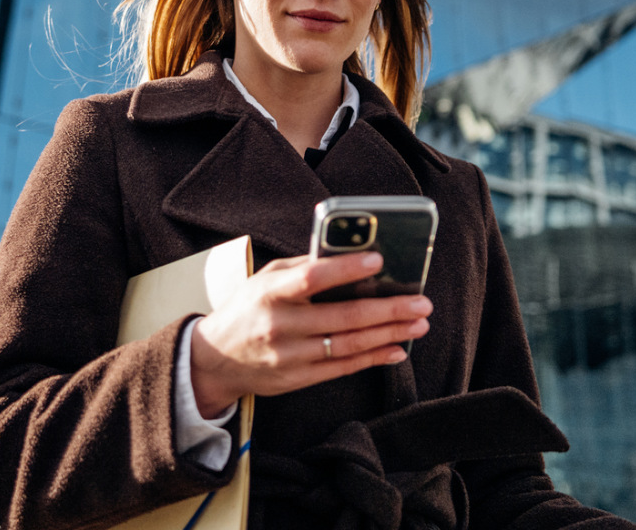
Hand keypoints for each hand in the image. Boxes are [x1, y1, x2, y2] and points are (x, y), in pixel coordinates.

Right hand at [189, 252, 431, 417]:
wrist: (215, 359)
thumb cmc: (248, 309)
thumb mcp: (264, 279)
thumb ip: (302, 268)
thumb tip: (349, 255)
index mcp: (269, 293)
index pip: (312, 278)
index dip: (346, 269)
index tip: (379, 260)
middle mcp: (279, 326)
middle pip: (342, 317)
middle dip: (388, 309)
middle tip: (420, 302)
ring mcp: (289, 356)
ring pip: (348, 345)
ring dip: (389, 334)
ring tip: (418, 324)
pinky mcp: (297, 379)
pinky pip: (343, 368)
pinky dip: (373, 358)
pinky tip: (396, 349)